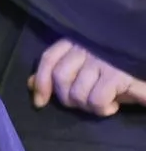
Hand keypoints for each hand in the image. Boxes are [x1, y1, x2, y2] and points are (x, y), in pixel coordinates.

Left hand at [29, 38, 145, 115]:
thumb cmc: (120, 68)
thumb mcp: (87, 69)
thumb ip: (58, 73)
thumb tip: (31, 84)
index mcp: (76, 41)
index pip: (48, 59)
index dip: (40, 82)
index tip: (39, 102)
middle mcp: (86, 47)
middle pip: (60, 78)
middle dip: (67, 99)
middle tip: (84, 103)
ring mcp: (101, 60)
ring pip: (77, 92)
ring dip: (88, 106)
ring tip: (101, 103)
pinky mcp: (117, 75)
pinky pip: (96, 100)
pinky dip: (102, 109)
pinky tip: (113, 105)